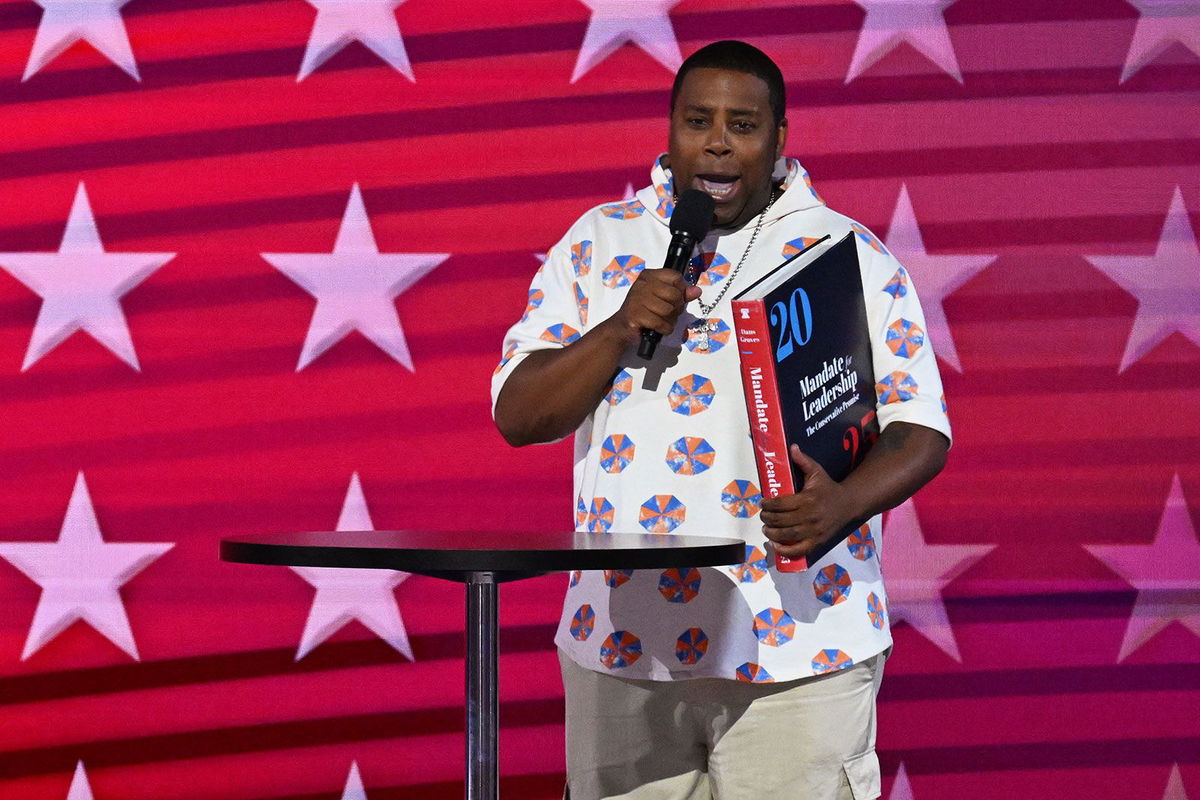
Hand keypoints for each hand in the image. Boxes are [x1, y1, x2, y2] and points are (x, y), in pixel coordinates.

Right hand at [604, 268, 701, 343]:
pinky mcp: (636, 315)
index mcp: (649, 275)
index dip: (680, 290)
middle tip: (666, 313)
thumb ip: (681, 293)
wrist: (623, 327)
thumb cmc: (645, 311)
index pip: (676, 277)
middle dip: (676, 308)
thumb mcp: (663, 298)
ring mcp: (637, 299)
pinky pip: (661, 323)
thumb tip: (696, 291)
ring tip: (660, 320)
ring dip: (669, 320)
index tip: (673, 299)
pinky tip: (656, 328)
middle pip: (674, 294)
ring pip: (669, 310)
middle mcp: (642, 284)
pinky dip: (663, 329)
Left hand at [760, 445, 856, 559]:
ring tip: (766, 529)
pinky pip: (799, 550)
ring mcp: (814, 531)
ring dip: (772, 534)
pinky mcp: (817, 541)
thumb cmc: (828, 488)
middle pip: (782, 521)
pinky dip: (785, 551)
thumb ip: (803, 461)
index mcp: (808, 499)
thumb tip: (791, 447)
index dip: (768, 504)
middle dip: (768, 519)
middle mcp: (810, 516)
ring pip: (788, 536)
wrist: (848, 504)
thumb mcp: (817, 472)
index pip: (781, 504)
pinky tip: (775, 545)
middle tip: (763, 516)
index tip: (763, 503)